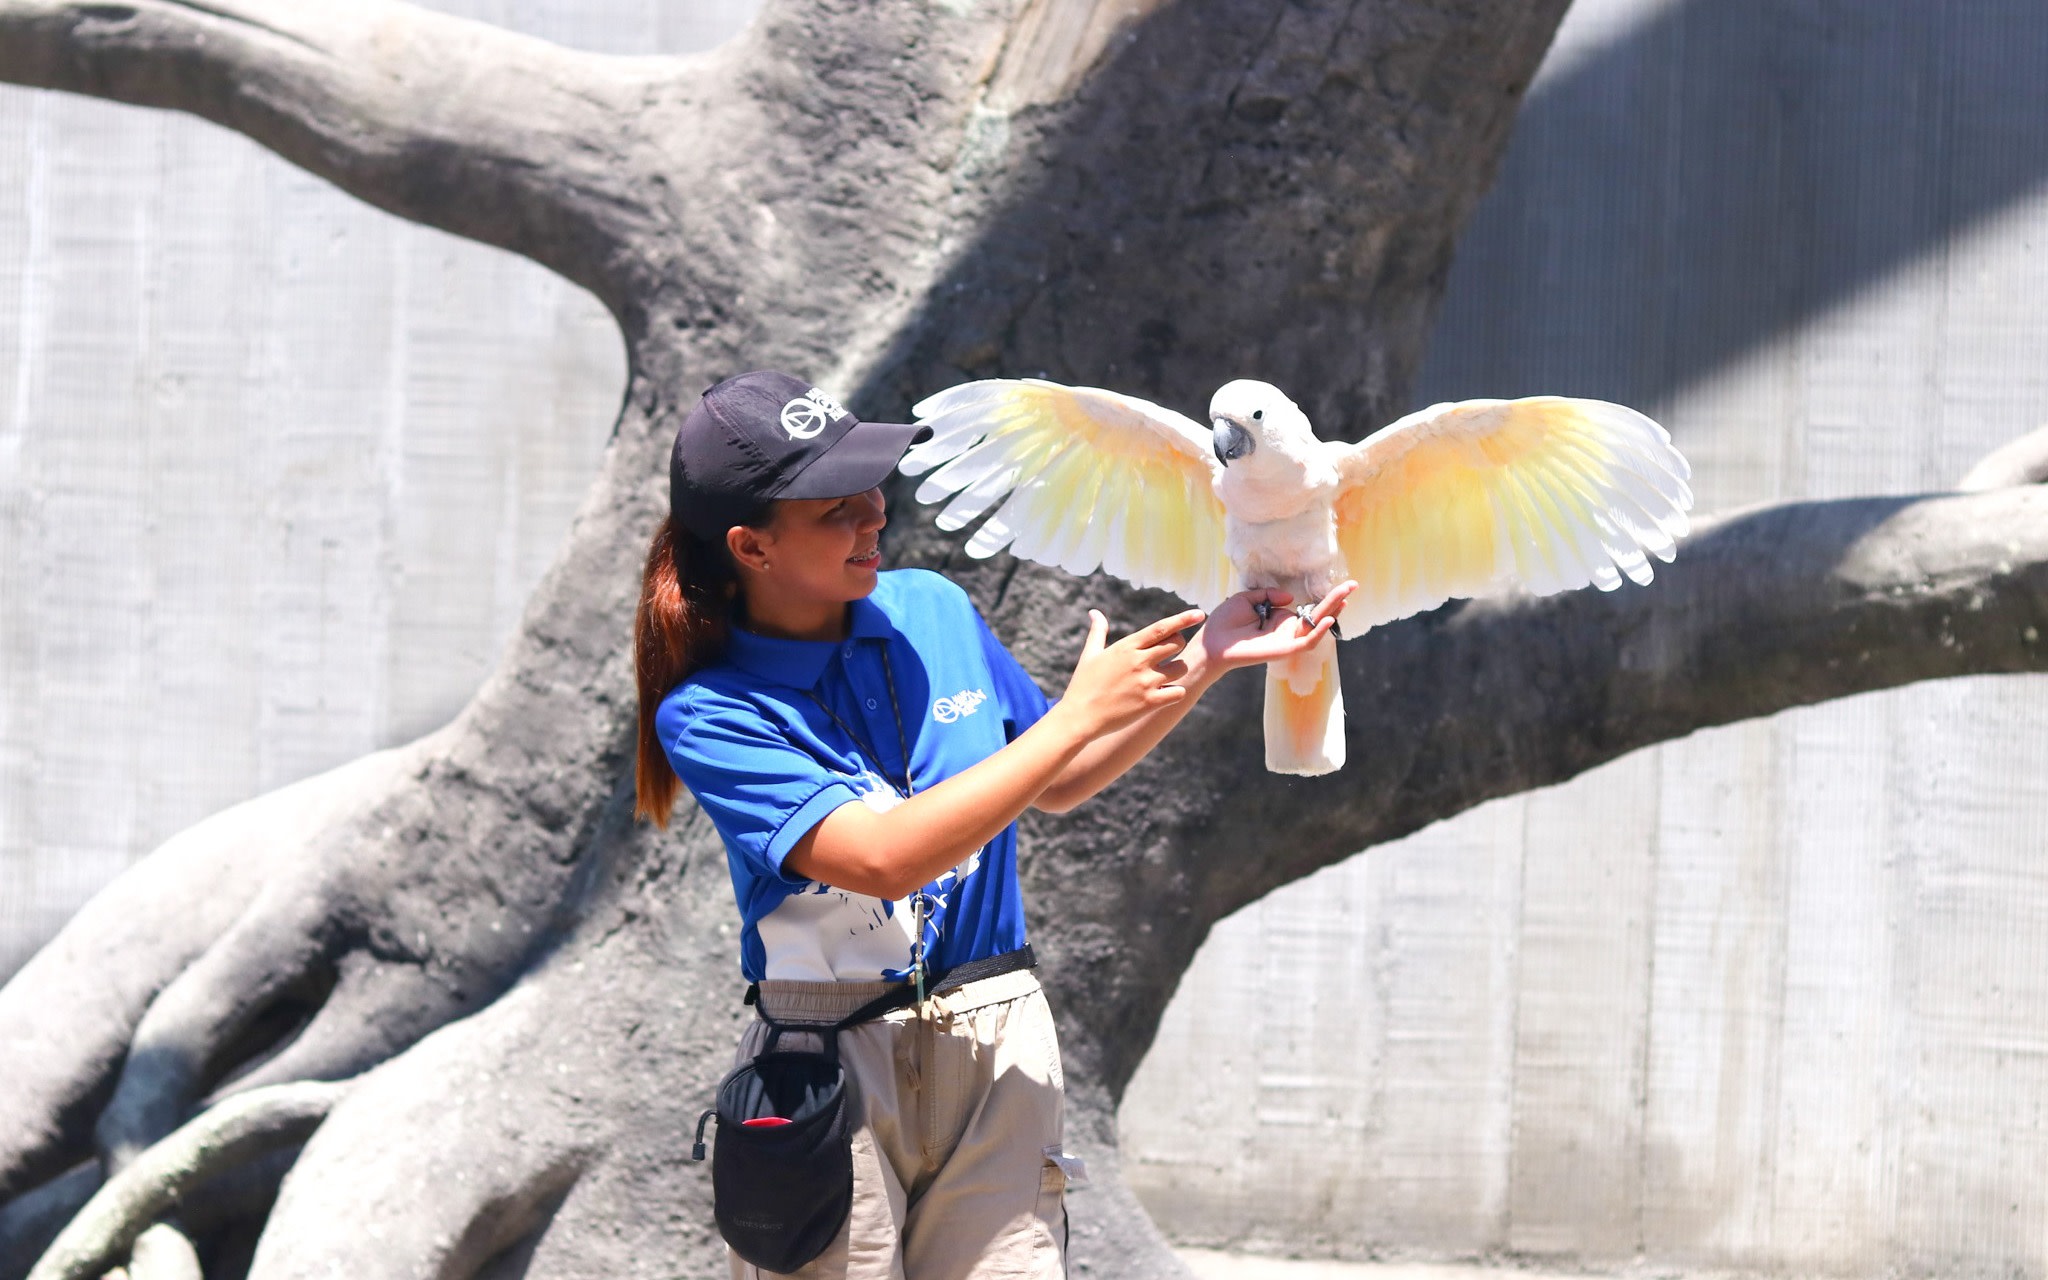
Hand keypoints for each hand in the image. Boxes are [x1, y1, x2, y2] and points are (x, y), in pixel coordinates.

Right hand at [1056, 606, 1205, 737]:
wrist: (1079, 717)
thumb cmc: (1083, 684)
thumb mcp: (1090, 654)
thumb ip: (1098, 631)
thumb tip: (1094, 612)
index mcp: (1127, 647)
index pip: (1162, 628)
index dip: (1183, 619)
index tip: (1199, 614)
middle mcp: (1139, 661)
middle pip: (1177, 644)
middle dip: (1178, 646)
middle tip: (1169, 653)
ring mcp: (1146, 682)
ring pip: (1181, 668)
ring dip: (1177, 670)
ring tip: (1164, 676)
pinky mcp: (1150, 702)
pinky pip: (1178, 692)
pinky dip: (1175, 692)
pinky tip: (1164, 694)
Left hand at [1186, 581, 1354, 681]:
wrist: (1211, 642)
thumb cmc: (1225, 623)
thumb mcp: (1247, 599)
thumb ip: (1268, 594)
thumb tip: (1290, 597)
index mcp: (1279, 619)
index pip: (1307, 608)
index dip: (1323, 598)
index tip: (1340, 586)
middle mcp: (1286, 630)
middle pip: (1318, 614)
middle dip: (1336, 600)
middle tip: (1354, 585)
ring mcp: (1287, 640)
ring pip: (1316, 626)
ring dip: (1333, 611)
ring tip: (1346, 596)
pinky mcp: (1283, 650)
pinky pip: (1305, 642)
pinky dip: (1318, 633)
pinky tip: (1329, 620)